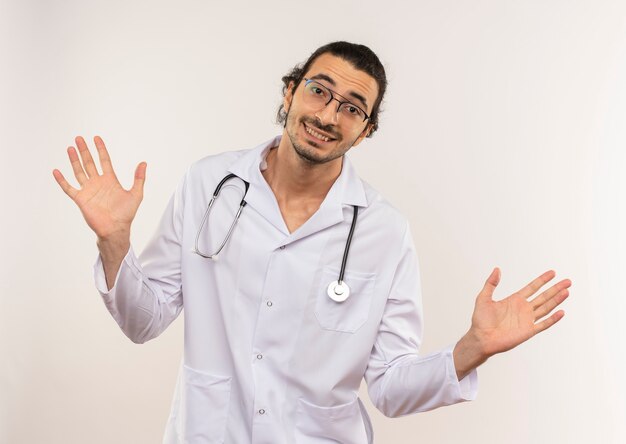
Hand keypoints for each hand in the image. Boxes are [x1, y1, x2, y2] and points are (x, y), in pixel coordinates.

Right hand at [53, 136, 146, 239]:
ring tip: (70, 148)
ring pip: (79, 171)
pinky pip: (69, 188)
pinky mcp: (81, 199)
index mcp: (110, 180)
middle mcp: (98, 183)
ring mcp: (88, 190)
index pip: (104, 160)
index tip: (96, 138)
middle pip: (89, 162)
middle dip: (84, 150)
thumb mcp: (136, 194)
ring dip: (74, 160)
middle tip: (79, 138)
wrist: (116, 229)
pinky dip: (62, 180)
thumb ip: (139, 179)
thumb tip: (144, 163)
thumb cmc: (126, 214)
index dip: (100, 149)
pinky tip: (56, 171)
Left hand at [453, 268, 570, 379]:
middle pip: (543, 296)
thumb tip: (497, 269)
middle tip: (567, 281)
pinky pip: (543, 324)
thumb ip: (491, 283)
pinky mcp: (528, 331)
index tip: (552, 273)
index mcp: (514, 300)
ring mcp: (527, 320)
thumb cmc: (481, 320)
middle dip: (555, 288)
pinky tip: (561, 312)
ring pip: (546, 308)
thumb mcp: (484, 298)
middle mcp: (523, 308)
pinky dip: (553, 319)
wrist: (481, 338)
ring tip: (567, 291)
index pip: (532, 287)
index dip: (542, 280)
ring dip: (556, 300)